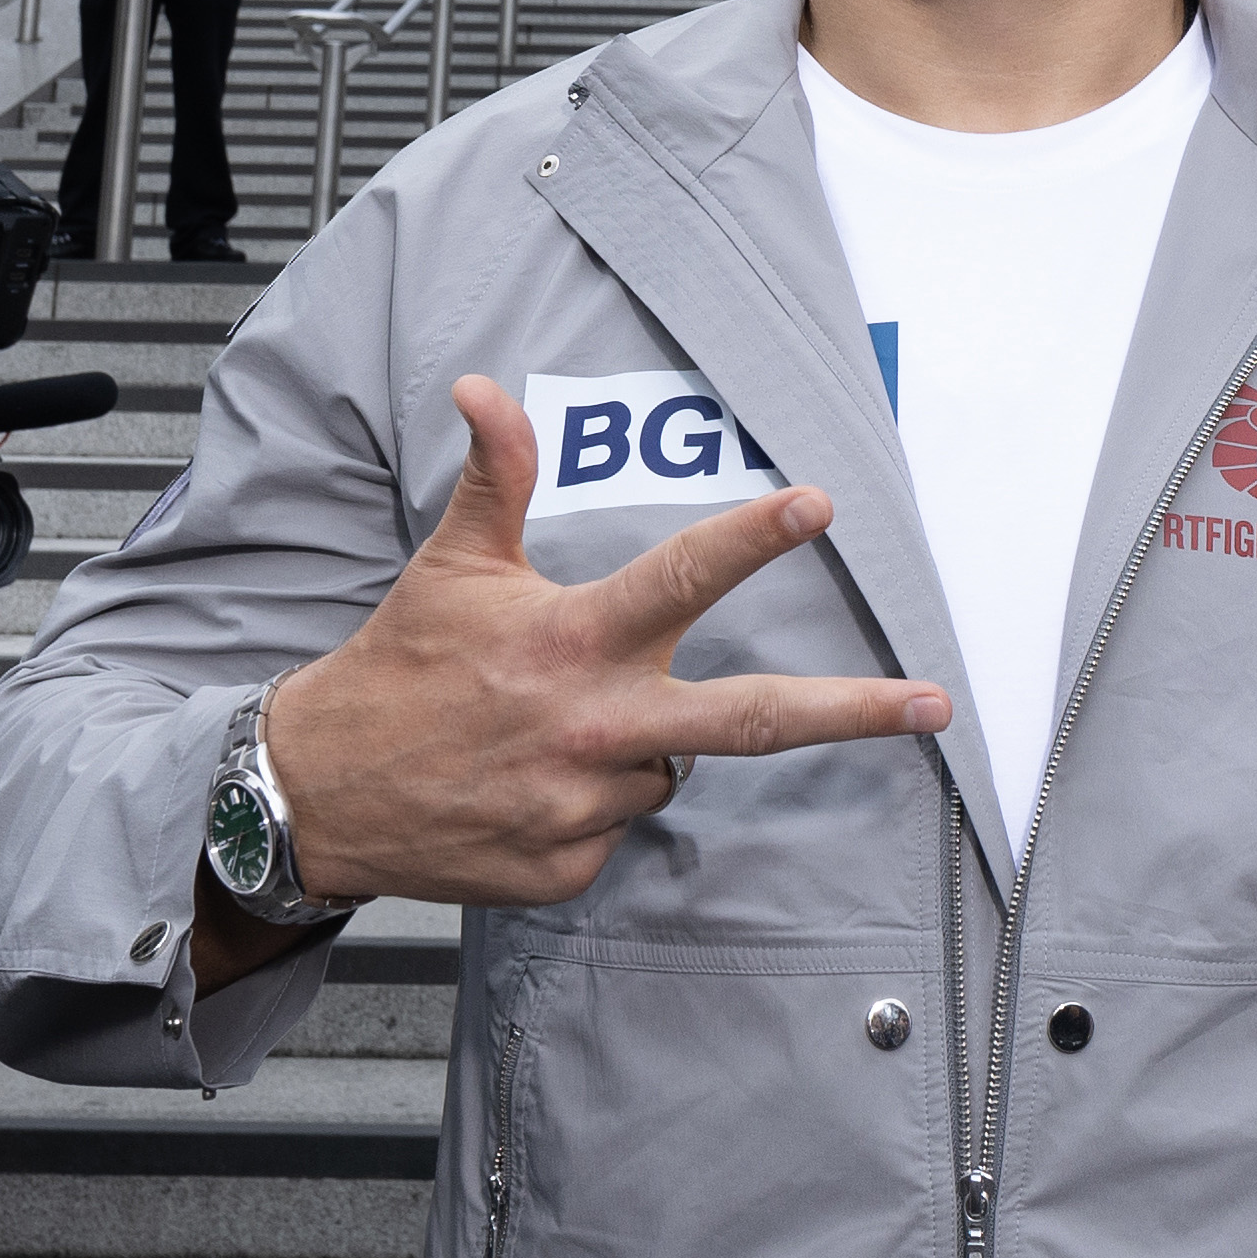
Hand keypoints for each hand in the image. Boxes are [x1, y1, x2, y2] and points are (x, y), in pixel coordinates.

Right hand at [265, 380, 950, 906]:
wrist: (319, 795)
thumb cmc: (399, 667)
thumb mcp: (451, 565)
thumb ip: (496, 478)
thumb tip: (486, 387)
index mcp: (572, 640)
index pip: (681, 577)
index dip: (753, 536)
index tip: (817, 503)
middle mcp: (592, 725)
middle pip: (752, 720)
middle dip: (856, 711)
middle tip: (937, 704)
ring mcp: (584, 806)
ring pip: (666, 769)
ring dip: (639, 745)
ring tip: (555, 729)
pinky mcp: (568, 871)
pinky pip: (617, 829)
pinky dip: (592, 804)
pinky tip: (531, 785)